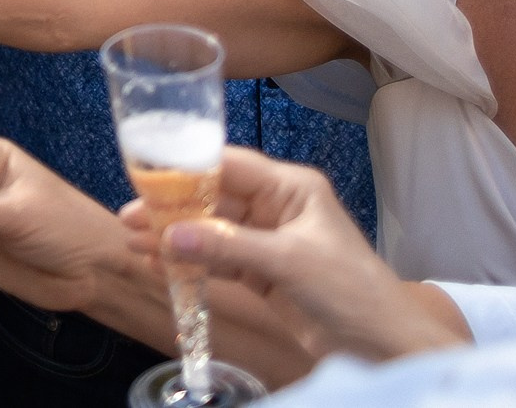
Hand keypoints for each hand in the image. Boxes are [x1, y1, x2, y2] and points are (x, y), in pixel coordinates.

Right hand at [125, 148, 458, 362]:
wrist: (385, 348)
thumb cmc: (352, 292)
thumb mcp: (289, 262)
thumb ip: (228, 247)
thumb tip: (171, 235)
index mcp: (292, 188)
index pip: (230, 166)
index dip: (186, 168)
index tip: (145, 176)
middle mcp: (278, 208)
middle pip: (214, 199)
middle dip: (172, 207)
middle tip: (130, 216)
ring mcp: (269, 242)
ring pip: (211, 231)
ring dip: (175, 237)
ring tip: (134, 243)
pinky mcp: (264, 275)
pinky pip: (217, 261)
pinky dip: (190, 264)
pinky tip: (161, 266)